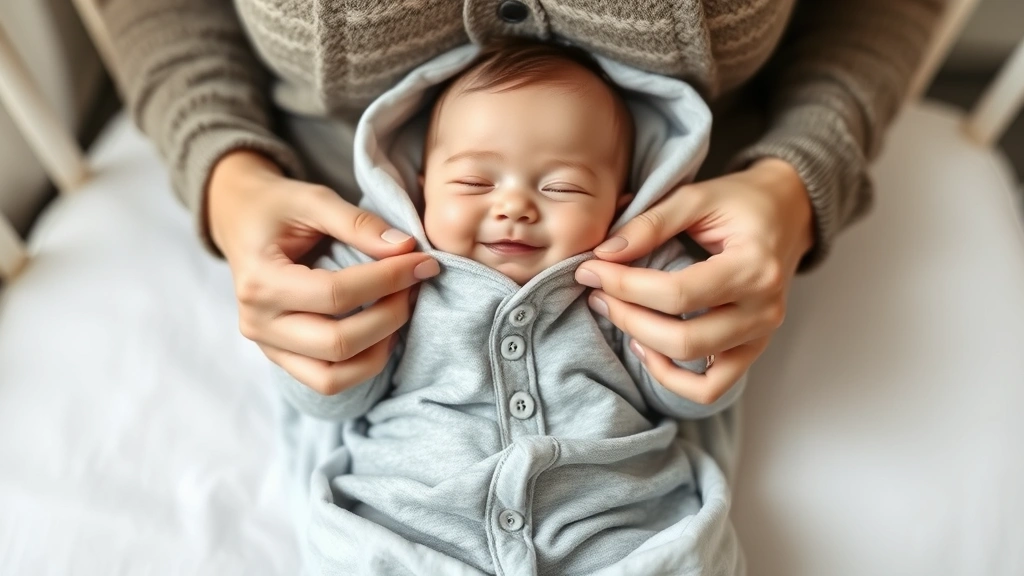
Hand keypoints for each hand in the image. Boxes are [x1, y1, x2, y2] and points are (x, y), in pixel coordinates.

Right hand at [207, 150, 438, 394]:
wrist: (240, 219)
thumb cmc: (276, 207)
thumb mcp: (313, 199)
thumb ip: (358, 223)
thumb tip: (406, 249)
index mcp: (260, 282)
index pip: (336, 295)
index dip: (388, 280)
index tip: (423, 262)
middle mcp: (258, 323)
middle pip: (338, 344)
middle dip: (390, 317)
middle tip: (415, 286)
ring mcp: (268, 346)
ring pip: (333, 377)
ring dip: (379, 349)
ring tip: (401, 311)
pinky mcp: (283, 357)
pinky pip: (328, 380)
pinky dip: (363, 363)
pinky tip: (384, 331)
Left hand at [575, 158, 813, 404]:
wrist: (787, 212)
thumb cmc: (741, 202)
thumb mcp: (696, 197)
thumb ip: (650, 223)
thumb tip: (604, 255)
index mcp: (754, 267)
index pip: (677, 293)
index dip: (625, 286)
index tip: (590, 270)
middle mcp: (763, 309)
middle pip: (683, 339)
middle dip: (628, 318)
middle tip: (597, 293)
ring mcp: (761, 335)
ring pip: (693, 365)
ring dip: (645, 346)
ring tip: (618, 314)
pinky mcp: (752, 349)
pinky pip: (711, 387)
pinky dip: (673, 378)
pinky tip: (647, 348)